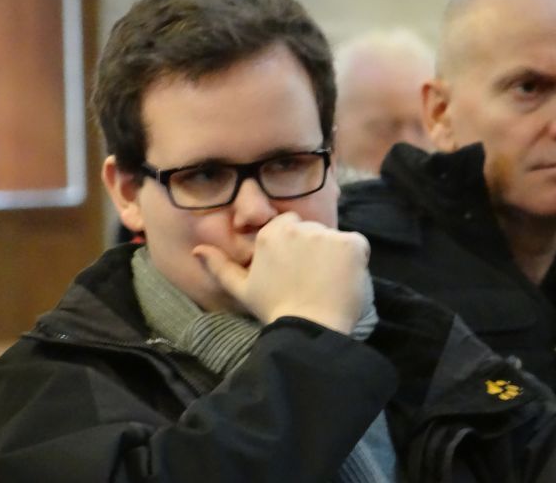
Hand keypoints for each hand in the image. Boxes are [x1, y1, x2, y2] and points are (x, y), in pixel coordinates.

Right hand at [192, 212, 369, 333]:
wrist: (309, 328)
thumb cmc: (275, 310)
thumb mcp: (242, 289)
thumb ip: (220, 266)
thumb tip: (197, 250)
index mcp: (272, 233)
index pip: (290, 227)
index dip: (295, 248)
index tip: (296, 270)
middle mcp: (298, 227)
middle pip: (313, 231)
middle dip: (315, 249)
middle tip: (313, 279)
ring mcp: (327, 234)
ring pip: (334, 239)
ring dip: (334, 256)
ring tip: (328, 283)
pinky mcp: (352, 244)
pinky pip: (358, 246)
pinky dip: (356, 262)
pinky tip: (343, 281)